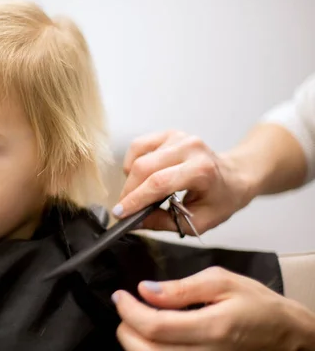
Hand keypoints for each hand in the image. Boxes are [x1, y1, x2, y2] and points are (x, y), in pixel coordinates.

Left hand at [112, 267, 314, 349]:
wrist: (284, 335)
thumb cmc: (257, 306)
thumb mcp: (221, 281)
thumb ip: (180, 287)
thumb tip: (146, 289)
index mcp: (212, 328)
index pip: (155, 327)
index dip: (129, 311)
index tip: (121, 296)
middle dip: (125, 328)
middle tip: (125, 308)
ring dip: (134, 342)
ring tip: (137, 321)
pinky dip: (150, 350)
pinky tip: (153, 336)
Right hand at [113, 130, 253, 233]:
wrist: (236, 176)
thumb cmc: (221, 200)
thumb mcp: (199, 221)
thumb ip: (164, 222)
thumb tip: (134, 222)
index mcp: (202, 170)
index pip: (159, 183)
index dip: (135, 198)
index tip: (119, 213)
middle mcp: (190, 148)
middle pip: (144, 168)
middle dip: (129, 191)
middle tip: (123, 209)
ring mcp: (179, 138)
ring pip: (139, 158)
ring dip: (131, 180)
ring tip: (137, 194)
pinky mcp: (169, 134)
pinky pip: (139, 146)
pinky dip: (133, 163)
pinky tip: (141, 176)